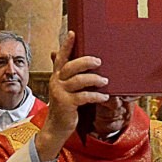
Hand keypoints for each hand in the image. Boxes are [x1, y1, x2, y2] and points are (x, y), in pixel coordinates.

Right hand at [33, 31, 108, 161]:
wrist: (56, 128)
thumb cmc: (65, 107)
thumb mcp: (64, 90)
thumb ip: (70, 77)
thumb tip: (83, 65)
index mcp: (56, 76)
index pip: (61, 58)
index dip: (66, 45)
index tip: (72, 33)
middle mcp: (56, 82)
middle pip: (70, 66)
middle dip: (85, 61)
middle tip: (98, 61)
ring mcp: (60, 93)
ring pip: (79, 80)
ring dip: (94, 79)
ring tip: (105, 80)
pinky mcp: (66, 104)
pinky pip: (84, 96)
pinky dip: (96, 95)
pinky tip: (104, 96)